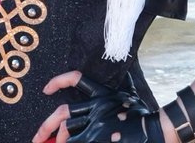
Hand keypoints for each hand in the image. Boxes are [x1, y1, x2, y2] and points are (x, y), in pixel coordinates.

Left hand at [33, 71, 164, 142]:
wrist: (157, 130)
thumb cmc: (145, 114)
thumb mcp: (131, 92)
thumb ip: (123, 80)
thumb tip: (124, 59)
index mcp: (102, 94)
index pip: (76, 79)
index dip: (58, 81)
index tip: (46, 88)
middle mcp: (95, 108)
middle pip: (62, 112)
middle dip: (45, 126)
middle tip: (37, 137)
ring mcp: (96, 125)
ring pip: (66, 130)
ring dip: (57, 139)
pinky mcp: (97, 139)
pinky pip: (75, 141)